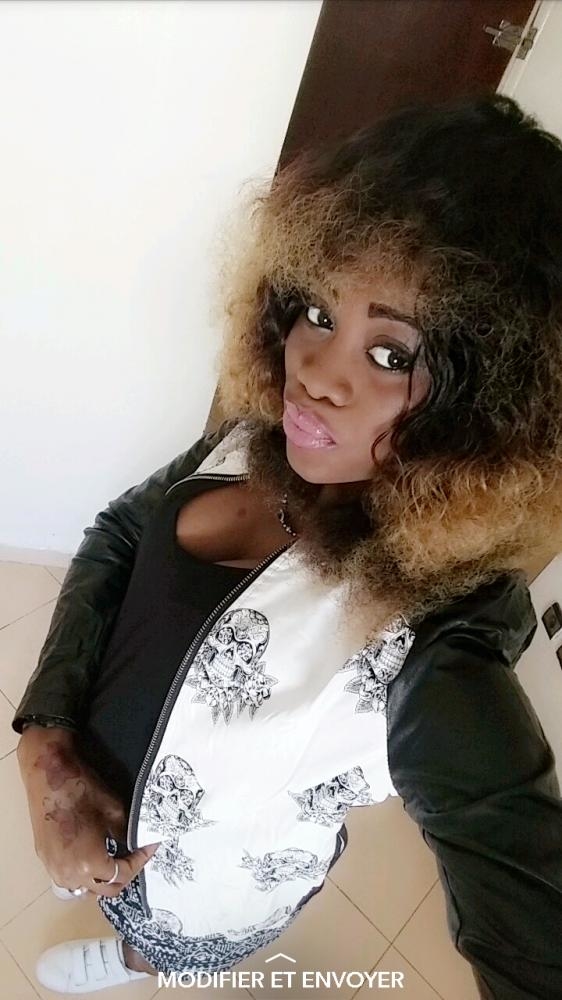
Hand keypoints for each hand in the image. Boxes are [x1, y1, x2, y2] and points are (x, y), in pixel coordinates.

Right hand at [17, 726, 159, 896]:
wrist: (49, 774)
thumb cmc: (82, 790)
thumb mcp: (114, 811)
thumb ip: (125, 835)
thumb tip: (133, 844)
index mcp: (89, 864)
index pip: (122, 875)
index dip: (140, 861)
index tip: (149, 848)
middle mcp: (69, 874)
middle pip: (103, 889)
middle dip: (123, 875)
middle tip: (135, 857)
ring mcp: (53, 868)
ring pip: (83, 888)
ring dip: (100, 879)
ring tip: (113, 858)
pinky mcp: (44, 858)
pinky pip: (67, 877)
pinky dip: (82, 873)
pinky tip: (90, 856)